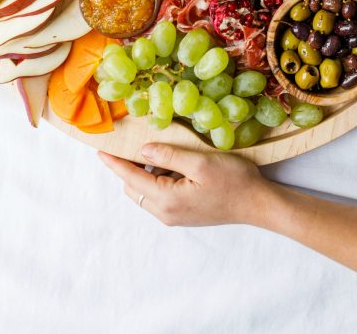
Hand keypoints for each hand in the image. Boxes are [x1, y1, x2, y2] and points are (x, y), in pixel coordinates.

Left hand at [98, 144, 271, 226]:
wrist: (257, 204)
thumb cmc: (233, 181)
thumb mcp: (200, 162)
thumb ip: (169, 155)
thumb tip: (142, 151)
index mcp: (166, 200)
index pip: (130, 178)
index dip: (114, 163)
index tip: (99, 150)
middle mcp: (165, 213)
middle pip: (134, 187)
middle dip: (130, 166)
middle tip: (135, 140)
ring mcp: (174, 216)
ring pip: (146, 192)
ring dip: (147, 171)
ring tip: (161, 150)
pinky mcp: (183, 213)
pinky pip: (159, 195)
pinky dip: (158, 178)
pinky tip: (174, 164)